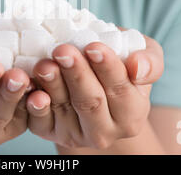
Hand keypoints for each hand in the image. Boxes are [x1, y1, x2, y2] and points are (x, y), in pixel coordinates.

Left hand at [25, 34, 163, 149]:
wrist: (93, 73)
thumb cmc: (120, 61)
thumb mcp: (144, 55)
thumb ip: (150, 62)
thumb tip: (138, 67)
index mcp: (132, 114)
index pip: (120, 91)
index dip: (107, 68)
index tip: (94, 47)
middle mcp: (105, 131)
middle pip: (90, 103)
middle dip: (77, 75)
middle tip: (63, 50)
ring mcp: (75, 134)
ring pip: (63, 109)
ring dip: (52, 85)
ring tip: (45, 63)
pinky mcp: (50, 131)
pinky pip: (40, 121)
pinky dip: (34, 105)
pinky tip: (31, 87)